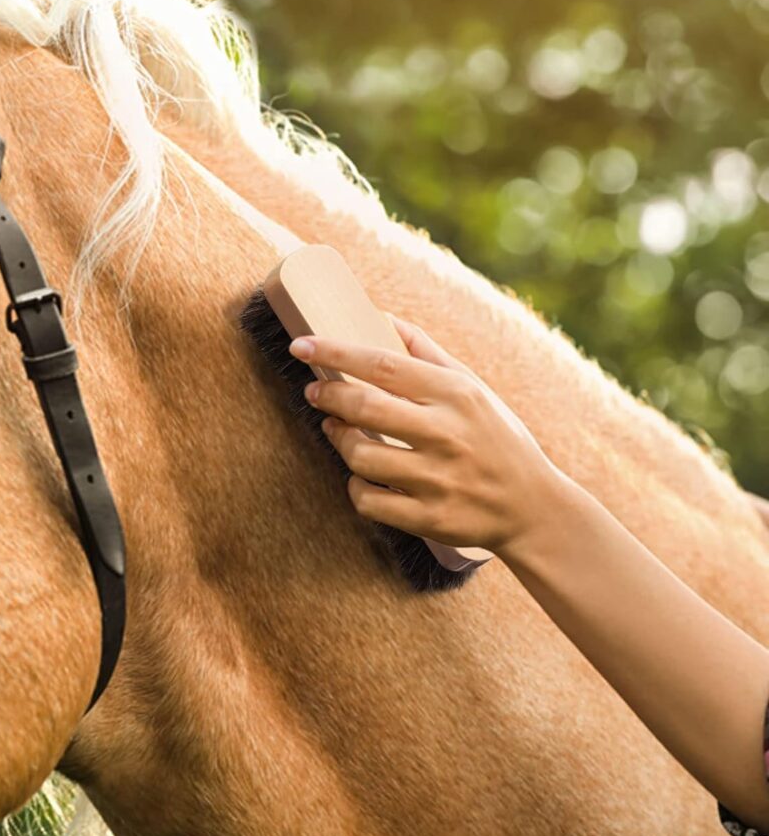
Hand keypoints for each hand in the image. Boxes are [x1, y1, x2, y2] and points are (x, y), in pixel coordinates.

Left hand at [288, 313, 568, 552]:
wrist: (533, 508)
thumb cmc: (496, 438)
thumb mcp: (473, 388)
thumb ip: (427, 353)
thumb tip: (382, 316)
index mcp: (456, 395)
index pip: (383, 364)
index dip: (336, 352)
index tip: (301, 345)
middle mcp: (447, 434)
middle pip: (366, 408)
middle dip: (329, 395)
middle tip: (313, 390)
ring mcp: (438, 479)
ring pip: (362, 456)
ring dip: (338, 440)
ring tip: (337, 430)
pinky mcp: (430, 518)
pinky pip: (369, 501)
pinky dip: (355, 487)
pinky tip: (360, 476)